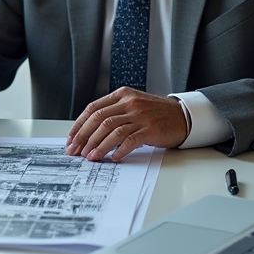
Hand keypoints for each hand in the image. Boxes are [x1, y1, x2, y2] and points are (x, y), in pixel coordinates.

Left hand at [65, 88, 187, 161]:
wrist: (183, 116)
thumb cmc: (155, 114)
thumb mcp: (132, 105)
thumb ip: (113, 113)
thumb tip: (89, 132)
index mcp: (121, 95)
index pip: (92, 109)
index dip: (79, 125)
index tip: (71, 140)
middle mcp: (129, 103)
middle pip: (99, 120)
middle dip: (84, 137)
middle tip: (76, 152)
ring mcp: (140, 115)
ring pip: (111, 130)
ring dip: (98, 146)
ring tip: (90, 157)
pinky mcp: (150, 129)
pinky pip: (130, 140)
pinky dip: (119, 150)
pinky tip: (113, 158)